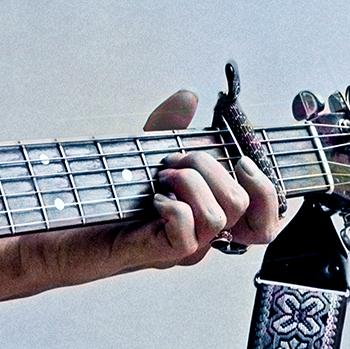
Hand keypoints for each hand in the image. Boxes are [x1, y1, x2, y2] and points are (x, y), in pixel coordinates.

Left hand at [115, 89, 285, 267]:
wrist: (84, 226)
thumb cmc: (122, 192)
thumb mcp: (150, 151)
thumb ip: (172, 125)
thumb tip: (189, 96)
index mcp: (215, 212)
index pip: (265, 218)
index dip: (264, 190)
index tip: (239, 162)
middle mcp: (209, 234)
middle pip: (240, 203)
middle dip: (208, 168)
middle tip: (174, 162)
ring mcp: (191, 246)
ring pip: (217, 216)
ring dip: (188, 184)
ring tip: (161, 177)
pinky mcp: (167, 252)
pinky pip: (187, 228)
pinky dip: (171, 205)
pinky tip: (154, 199)